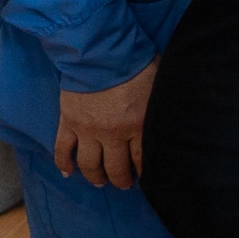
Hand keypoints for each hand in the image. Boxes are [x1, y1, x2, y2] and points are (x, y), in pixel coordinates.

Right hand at [53, 61, 155, 187]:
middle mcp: (112, 133)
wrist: (101, 53)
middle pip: (115, 166)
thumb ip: (162, 106)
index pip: (141, 157)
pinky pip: (63, 149)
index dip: (142, 171)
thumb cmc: (137, 65)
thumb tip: (175, 114)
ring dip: (94, 177)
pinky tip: (68, 173)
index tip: (143, 176)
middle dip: (119, 179)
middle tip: (122, 184)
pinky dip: (63, 163)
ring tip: (100, 182)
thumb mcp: (160, 86)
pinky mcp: (68, 122)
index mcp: (138, 124)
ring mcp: (87, 130)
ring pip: (89, 164)